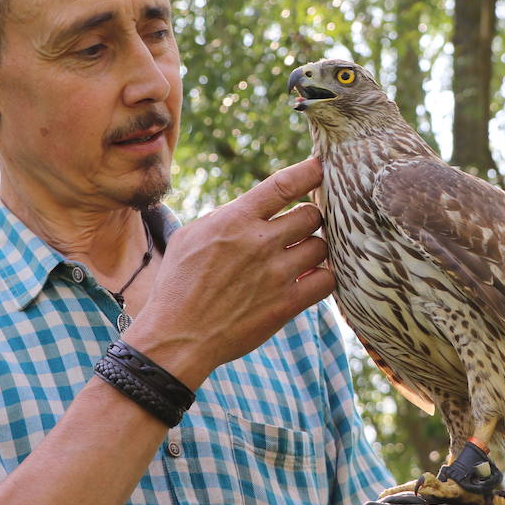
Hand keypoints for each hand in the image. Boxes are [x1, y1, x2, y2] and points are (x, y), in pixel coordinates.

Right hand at [126, 157, 333, 386]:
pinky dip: (323, 278)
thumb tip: (253, 206)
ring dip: (315, 249)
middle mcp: (260, 242)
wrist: (178, 337)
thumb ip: (226, 217)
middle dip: (309, 219)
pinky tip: (310, 279)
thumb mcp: (190, 236)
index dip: (310, 171)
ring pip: (321, 246)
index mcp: (235, 220)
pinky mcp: (287, 304)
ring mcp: (277, 274)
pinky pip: (327, 281)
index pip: (285, 184)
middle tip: (300, 229)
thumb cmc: (178, 284)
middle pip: (312, 215)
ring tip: (301, 256)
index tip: (320, 167)